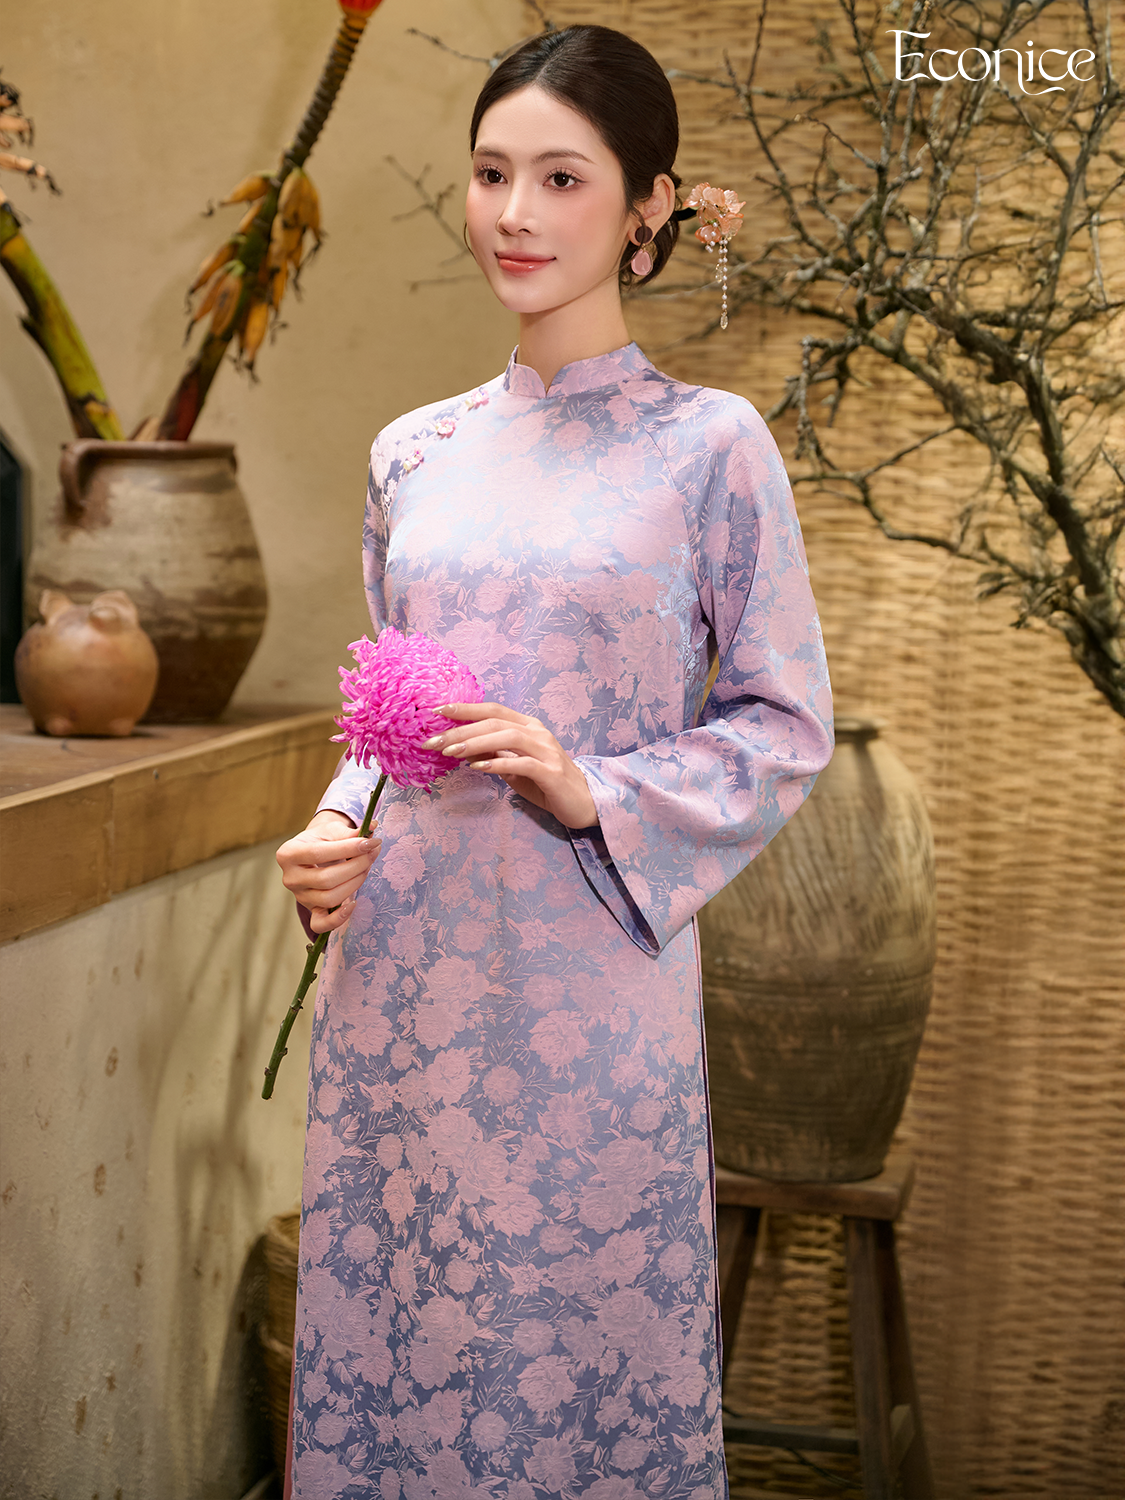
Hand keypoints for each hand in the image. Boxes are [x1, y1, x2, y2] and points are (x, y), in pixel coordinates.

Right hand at [276, 809, 380, 933]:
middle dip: (356, 866)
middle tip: (372, 853)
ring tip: (366, 868)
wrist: (313, 852)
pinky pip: (320, 924)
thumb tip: (372, 828)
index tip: (371, 842)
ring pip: (329, 898)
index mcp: (288, 853)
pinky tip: (353, 904)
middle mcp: (290, 878)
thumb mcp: (331, 830)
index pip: (320, 853)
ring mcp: (299, 896)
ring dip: (354, 884)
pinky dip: (339, 918)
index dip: (349, 848)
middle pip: (326, 879)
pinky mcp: (310, 910)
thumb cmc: (322, 839)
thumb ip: (350, 832)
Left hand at [424, 702, 597, 829]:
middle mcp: (538, 733)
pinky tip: (477, 766)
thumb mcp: (515, 766)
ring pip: (507, 737)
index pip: (493, 710)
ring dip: (474, 743)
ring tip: (449, 751)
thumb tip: (463, 746)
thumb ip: (495, 752)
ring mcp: (546, 750)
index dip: (465, 708)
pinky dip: (498, 763)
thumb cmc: (547, 784)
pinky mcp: (551, 772)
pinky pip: (522, 763)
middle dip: (460, 729)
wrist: (583, 803)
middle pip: (494, 722)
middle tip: (432, 740)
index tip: (436, 711)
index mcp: (529, 726)